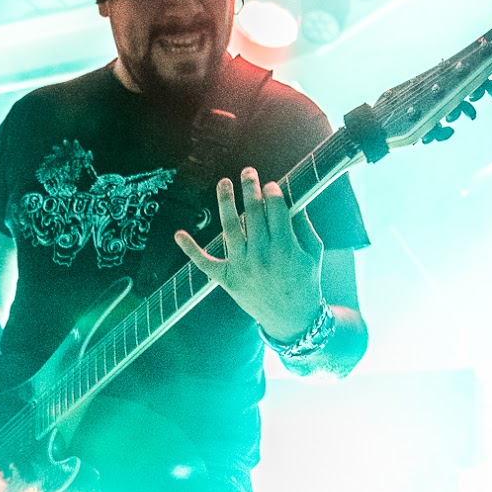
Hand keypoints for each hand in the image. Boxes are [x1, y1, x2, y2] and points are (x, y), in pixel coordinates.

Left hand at [174, 167, 324, 341]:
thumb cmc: (305, 282)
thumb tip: (291, 198)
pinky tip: (178, 235)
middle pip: (252, 214)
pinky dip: (190, 250)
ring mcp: (241, 267)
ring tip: (224, 182)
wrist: (291, 318)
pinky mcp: (227, 279)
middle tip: (248, 172)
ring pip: (229, 228)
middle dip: (250, 189)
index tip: (271, 185)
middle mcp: (261, 256)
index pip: (275, 209)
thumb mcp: (313, 254)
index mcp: (285, 248)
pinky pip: (205, 263)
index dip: (272, 192)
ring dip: (225, 202)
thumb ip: (303, 225)